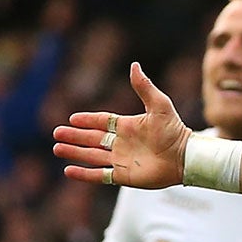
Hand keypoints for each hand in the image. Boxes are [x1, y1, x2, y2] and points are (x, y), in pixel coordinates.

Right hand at [52, 62, 188, 188]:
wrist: (185, 158)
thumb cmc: (175, 131)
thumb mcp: (159, 105)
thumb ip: (144, 87)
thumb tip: (134, 65)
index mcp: (127, 126)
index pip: (102, 121)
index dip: (87, 120)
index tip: (72, 118)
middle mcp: (122, 143)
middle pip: (92, 139)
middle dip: (74, 137)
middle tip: (56, 134)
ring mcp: (122, 160)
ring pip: (92, 156)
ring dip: (75, 153)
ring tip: (57, 148)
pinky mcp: (123, 176)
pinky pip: (100, 175)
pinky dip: (84, 174)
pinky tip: (68, 170)